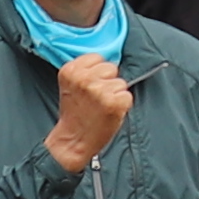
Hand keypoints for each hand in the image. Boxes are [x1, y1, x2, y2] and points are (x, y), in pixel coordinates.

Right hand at [48, 52, 132, 169]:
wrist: (74, 140)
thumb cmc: (75, 113)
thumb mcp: (70, 85)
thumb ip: (84, 70)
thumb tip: (108, 59)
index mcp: (70, 71)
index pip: (97, 57)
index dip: (97, 72)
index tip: (90, 85)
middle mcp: (84, 79)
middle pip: (111, 68)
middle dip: (107, 81)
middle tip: (96, 97)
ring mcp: (99, 91)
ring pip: (121, 82)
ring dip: (115, 94)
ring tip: (102, 106)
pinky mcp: (114, 103)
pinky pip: (127, 96)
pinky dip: (122, 105)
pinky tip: (109, 112)